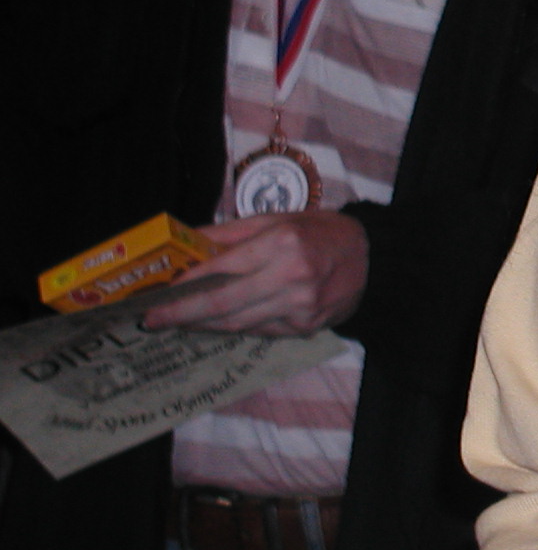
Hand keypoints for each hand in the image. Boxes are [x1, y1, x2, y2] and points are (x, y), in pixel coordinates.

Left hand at [142, 211, 368, 336]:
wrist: (373, 260)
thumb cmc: (322, 232)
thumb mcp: (278, 219)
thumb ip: (230, 233)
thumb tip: (186, 243)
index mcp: (283, 242)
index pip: (222, 268)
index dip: (186, 285)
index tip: (158, 295)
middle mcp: (292, 277)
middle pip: (223, 304)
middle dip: (182, 314)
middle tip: (152, 321)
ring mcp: (300, 307)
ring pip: (237, 323)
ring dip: (203, 324)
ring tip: (179, 321)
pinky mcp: (305, 328)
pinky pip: (258, 330)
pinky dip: (234, 325)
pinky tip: (219, 321)